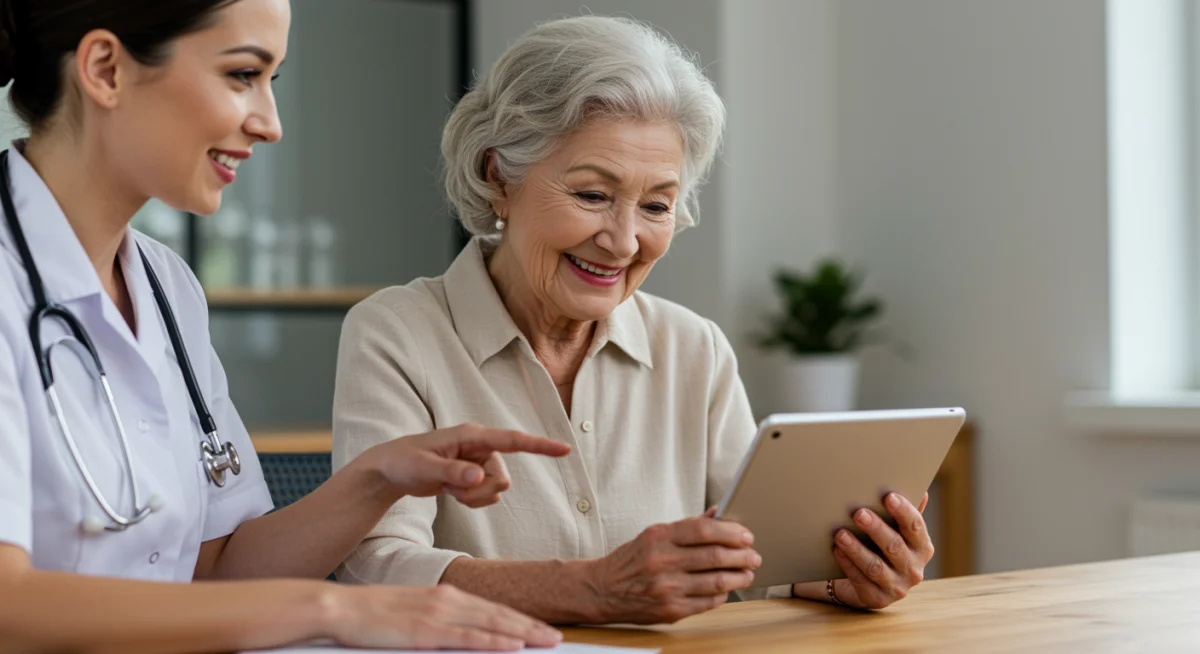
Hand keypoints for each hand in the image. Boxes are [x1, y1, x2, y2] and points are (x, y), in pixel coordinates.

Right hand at [329, 583, 561, 650]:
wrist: (341, 607)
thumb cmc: (373, 614)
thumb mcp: (413, 613)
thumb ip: (440, 621)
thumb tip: (461, 634)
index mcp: (446, 594)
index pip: (493, 608)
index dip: (521, 618)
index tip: (543, 628)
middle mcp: (448, 600)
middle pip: (500, 614)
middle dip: (532, 626)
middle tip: (558, 637)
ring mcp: (438, 614)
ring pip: (491, 623)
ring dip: (523, 633)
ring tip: (548, 640)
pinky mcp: (426, 632)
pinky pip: (467, 638)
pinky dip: (493, 640)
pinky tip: (512, 645)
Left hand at [365, 423, 570, 506]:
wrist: (392, 470)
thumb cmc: (405, 462)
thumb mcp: (425, 468)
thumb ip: (453, 472)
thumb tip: (479, 475)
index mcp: (472, 435)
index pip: (512, 440)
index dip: (540, 446)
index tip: (565, 449)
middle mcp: (482, 446)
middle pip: (503, 477)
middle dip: (480, 491)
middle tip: (452, 489)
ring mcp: (480, 461)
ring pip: (497, 489)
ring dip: (474, 497)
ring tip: (448, 489)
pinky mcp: (476, 474)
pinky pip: (488, 496)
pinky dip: (471, 500)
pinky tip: (452, 492)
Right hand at [585, 514, 760, 623]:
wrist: (602, 589)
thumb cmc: (631, 559)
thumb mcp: (654, 535)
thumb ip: (687, 527)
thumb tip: (717, 515)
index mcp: (659, 537)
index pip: (704, 530)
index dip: (731, 532)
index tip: (746, 535)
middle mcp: (663, 562)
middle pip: (715, 556)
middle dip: (742, 555)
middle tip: (754, 555)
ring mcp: (667, 588)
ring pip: (717, 581)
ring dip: (739, 576)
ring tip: (747, 572)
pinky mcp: (670, 610)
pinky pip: (707, 602)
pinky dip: (722, 594)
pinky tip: (726, 588)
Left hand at [828, 492, 932, 609]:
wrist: (869, 583)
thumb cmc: (882, 549)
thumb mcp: (896, 532)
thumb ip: (905, 514)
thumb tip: (921, 491)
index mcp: (922, 548)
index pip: (916, 527)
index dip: (904, 511)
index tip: (888, 496)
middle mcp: (914, 569)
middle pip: (894, 546)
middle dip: (876, 528)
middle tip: (858, 513)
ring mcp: (897, 587)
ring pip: (875, 567)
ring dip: (857, 549)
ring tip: (840, 534)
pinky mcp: (877, 599)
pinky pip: (861, 580)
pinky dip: (848, 565)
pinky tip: (837, 551)